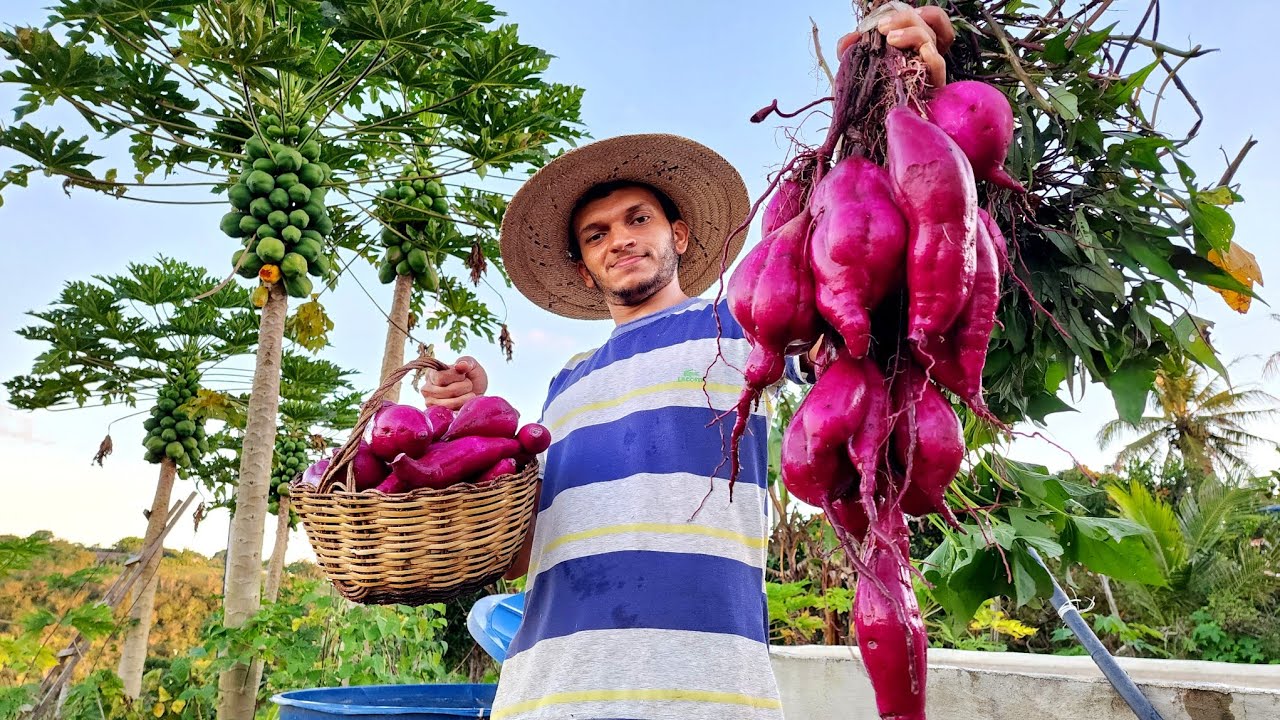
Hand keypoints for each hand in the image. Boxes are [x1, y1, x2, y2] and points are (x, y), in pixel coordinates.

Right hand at [420, 356, 488, 410]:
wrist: (476, 392)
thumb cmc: (471, 376)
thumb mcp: (471, 365)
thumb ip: (467, 362)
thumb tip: (460, 365)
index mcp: (431, 374)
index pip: (440, 377)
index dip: (456, 377)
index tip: (463, 375)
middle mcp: (427, 389)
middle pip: (447, 391)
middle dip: (464, 387)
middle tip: (468, 385)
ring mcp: (430, 403)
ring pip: (450, 404)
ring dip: (465, 398)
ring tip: (469, 393)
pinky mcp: (438, 415)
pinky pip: (451, 414)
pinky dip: (462, 409)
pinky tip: (466, 404)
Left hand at [836, 5, 954, 87]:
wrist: (867, 127)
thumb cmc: (866, 95)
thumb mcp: (856, 67)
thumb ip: (851, 50)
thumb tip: (850, 38)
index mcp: (912, 45)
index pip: (930, 20)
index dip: (919, 13)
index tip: (893, 19)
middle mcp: (924, 54)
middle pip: (928, 25)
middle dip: (905, 19)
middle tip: (882, 27)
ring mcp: (929, 70)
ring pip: (932, 40)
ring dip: (913, 33)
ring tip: (891, 38)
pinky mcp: (931, 86)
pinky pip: (938, 65)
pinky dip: (930, 55)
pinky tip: (918, 51)